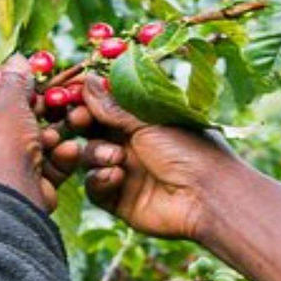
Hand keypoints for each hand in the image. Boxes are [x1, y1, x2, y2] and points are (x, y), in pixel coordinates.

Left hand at [0, 55, 78, 211]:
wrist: (9, 204)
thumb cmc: (0, 147)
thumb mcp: (11, 105)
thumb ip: (16, 82)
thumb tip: (18, 61)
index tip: (17, 71)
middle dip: (28, 110)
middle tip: (47, 98)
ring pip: (20, 145)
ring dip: (45, 136)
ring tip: (56, 132)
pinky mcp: (10, 191)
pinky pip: (32, 168)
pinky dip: (51, 159)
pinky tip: (67, 151)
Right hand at [78, 75, 241, 239]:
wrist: (206, 198)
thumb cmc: (188, 151)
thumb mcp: (149, 123)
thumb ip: (113, 107)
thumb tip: (88, 82)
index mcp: (142, 121)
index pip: (105, 107)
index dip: (88, 102)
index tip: (73, 95)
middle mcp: (131, 145)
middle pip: (92, 131)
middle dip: (82, 125)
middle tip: (79, 120)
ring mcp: (123, 172)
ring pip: (89, 158)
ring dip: (96, 154)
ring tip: (115, 158)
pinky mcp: (118, 199)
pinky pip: (94, 187)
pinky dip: (100, 180)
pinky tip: (116, 177)